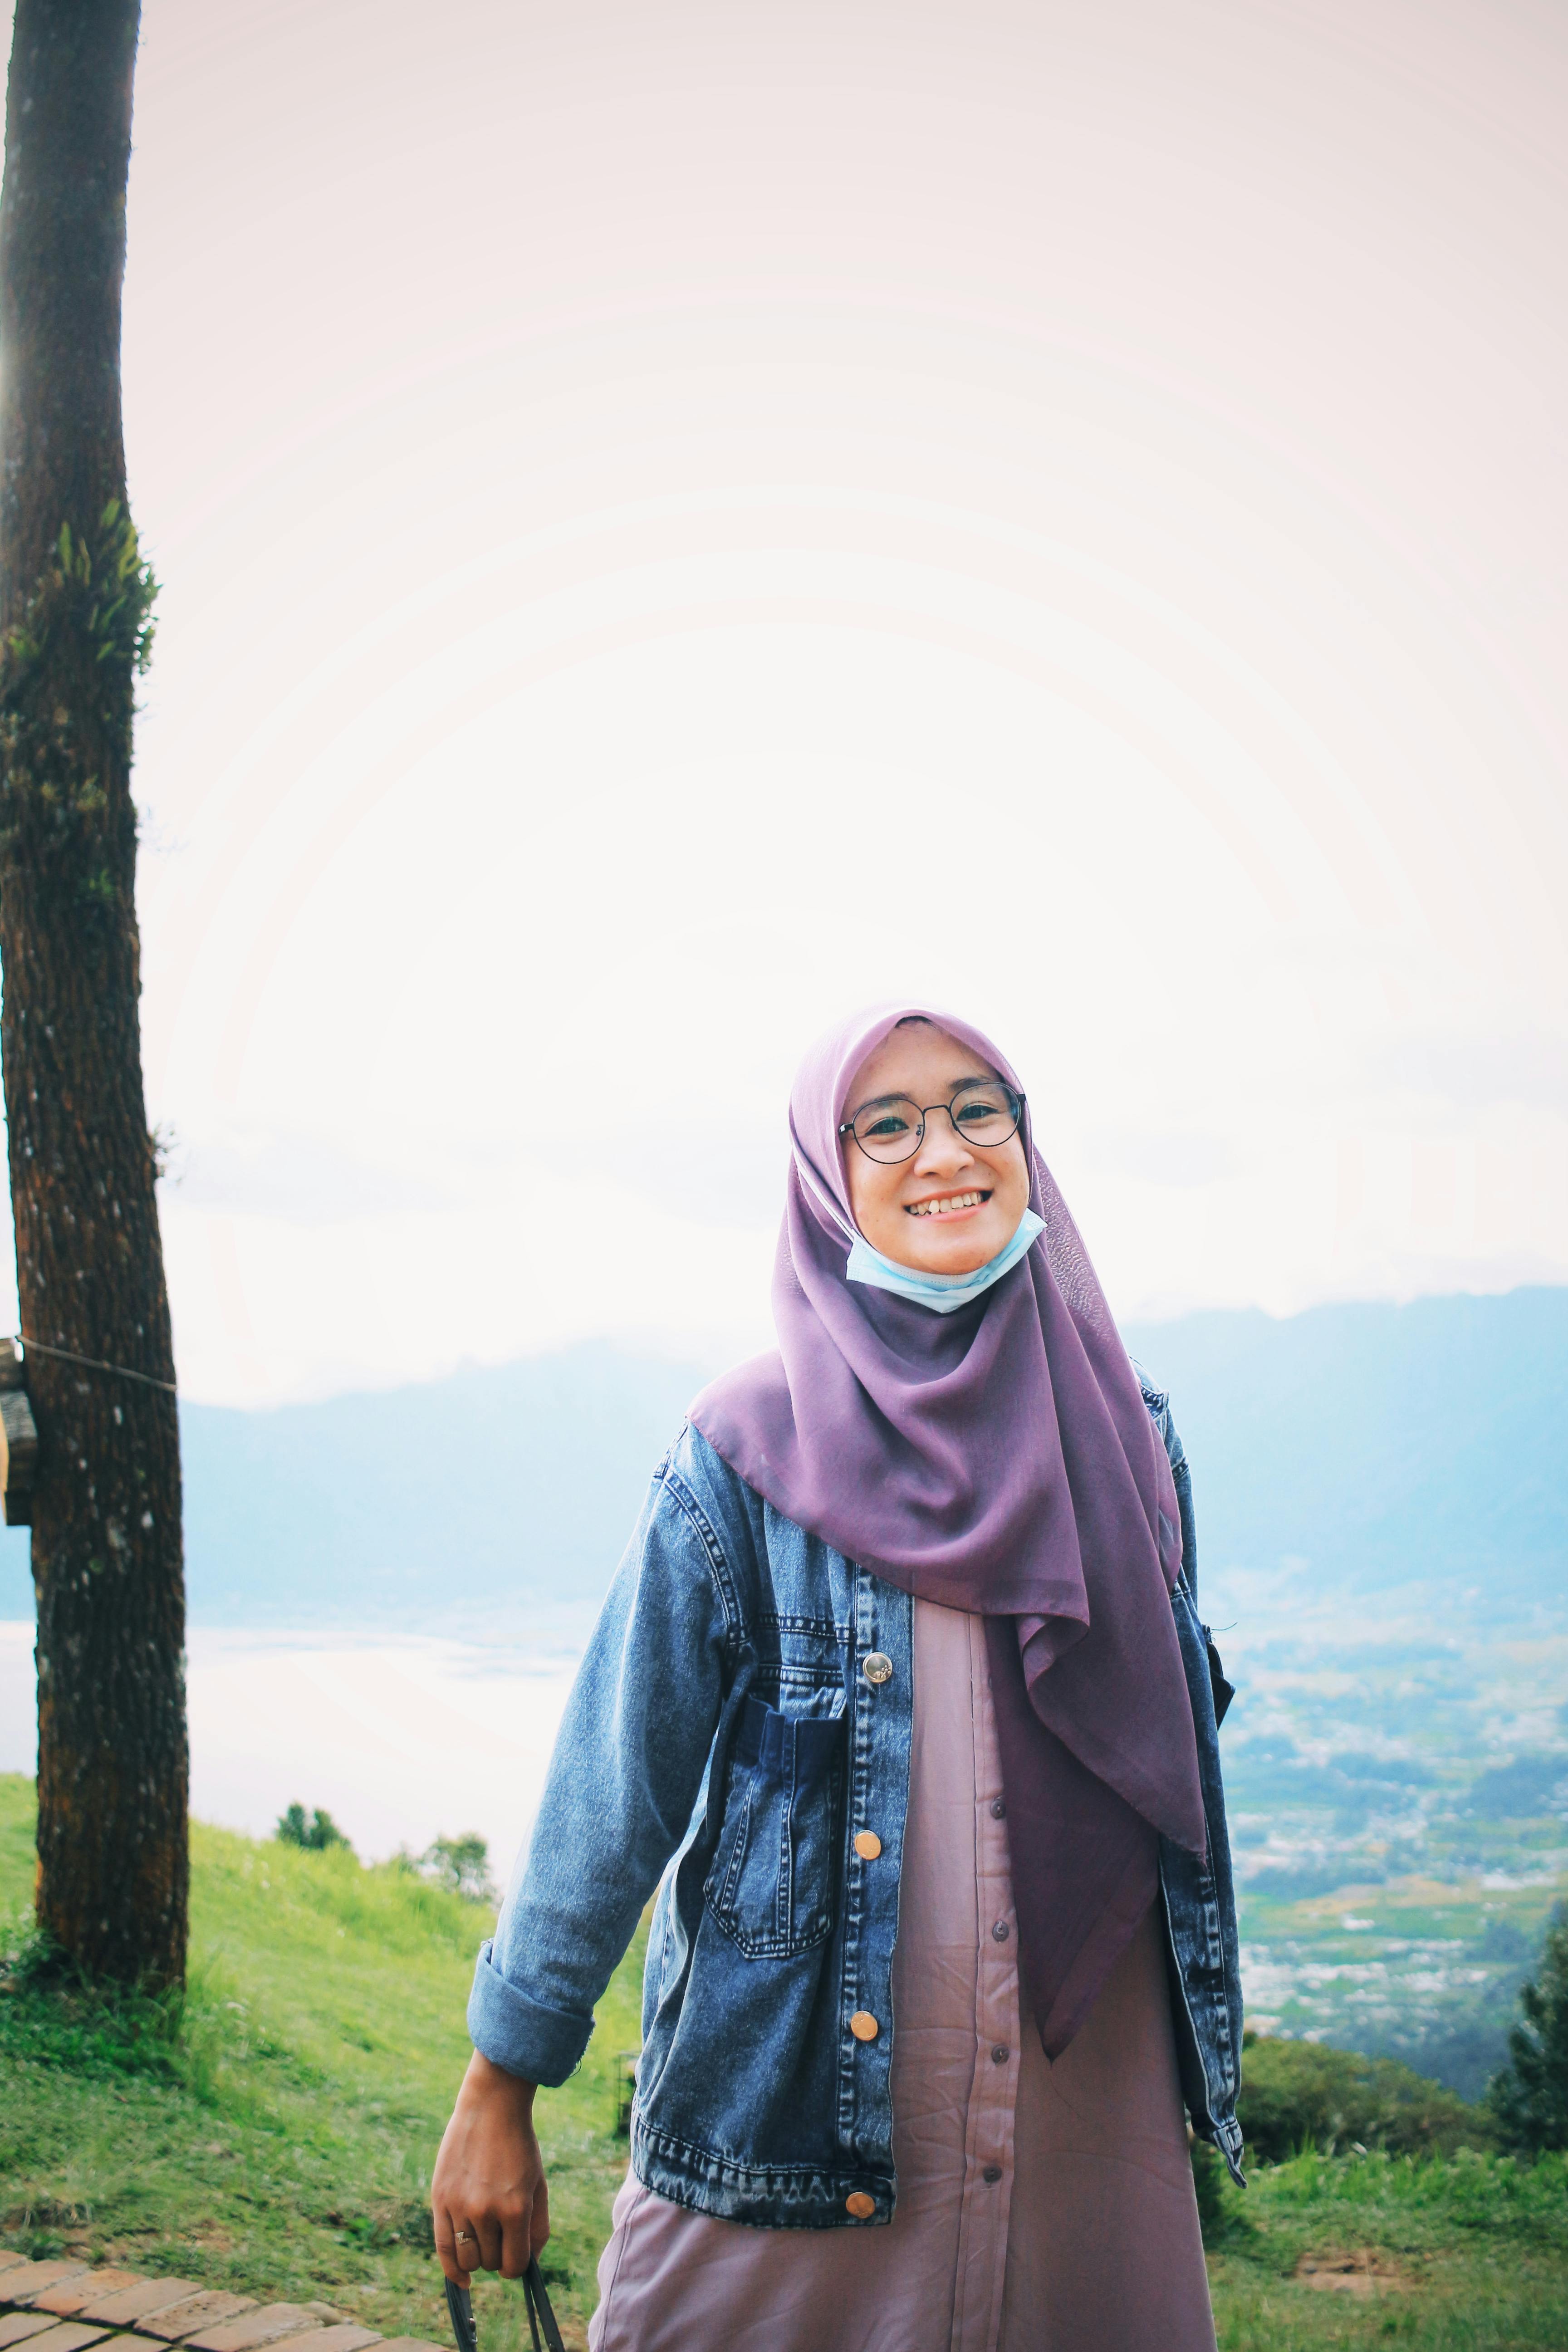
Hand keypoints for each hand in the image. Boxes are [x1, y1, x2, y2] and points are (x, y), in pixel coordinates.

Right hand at [432, 2050, 547, 2282]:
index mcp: (514, 2209)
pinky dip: (453, 2270)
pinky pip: (442, 2248)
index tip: (517, 2257)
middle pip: (491, 2263)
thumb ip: (538, 2228)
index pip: (514, 2264)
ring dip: (478, 2257)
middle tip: (501, 2233)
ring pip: (468, 2259)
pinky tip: (462, 2279)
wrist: (490, 2107)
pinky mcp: (439, 2199)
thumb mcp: (538, 2185)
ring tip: (484, 2237)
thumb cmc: (519, 2146)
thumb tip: (529, 2264)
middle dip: (499, 2255)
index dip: (518, 2266)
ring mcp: (459, 2206)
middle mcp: (485, 2212)